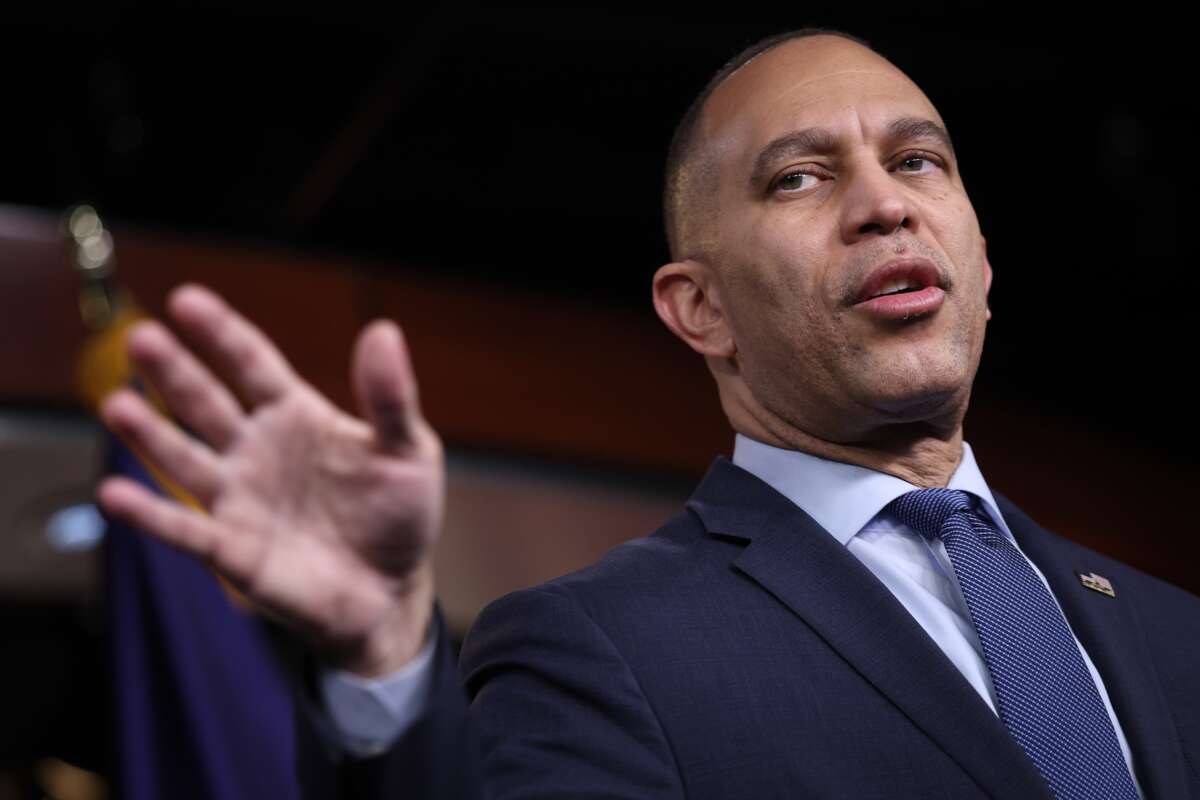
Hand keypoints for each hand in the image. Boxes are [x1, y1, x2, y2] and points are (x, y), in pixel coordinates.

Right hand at [97, 284, 443, 676]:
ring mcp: (239, 498)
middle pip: (207, 402)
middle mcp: (256, 449)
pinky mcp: (231, 550)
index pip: (251, 365)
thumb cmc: (399, 514)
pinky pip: (184, 529)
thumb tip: (384, 330)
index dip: (221, 334)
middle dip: (174, 372)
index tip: (187, 301)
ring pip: (185, 459)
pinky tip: (116, 494)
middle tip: (142, 338)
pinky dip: (150, 515)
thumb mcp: (408, 451)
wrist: (392, 591)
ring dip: (150, 435)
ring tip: (117, 405)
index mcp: (296, 415)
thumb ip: (390, 397)